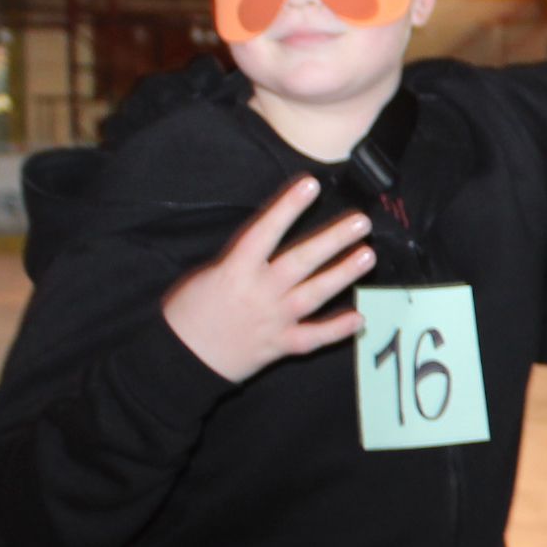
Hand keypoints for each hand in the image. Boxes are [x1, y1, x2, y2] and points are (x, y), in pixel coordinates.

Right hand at [160, 178, 375, 383]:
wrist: (179, 360)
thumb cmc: (186, 313)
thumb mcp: (206, 275)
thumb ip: (238, 261)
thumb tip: (264, 245)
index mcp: (235, 270)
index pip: (266, 231)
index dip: (288, 207)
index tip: (311, 185)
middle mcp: (259, 292)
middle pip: (301, 261)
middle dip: (333, 240)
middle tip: (360, 222)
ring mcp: (273, 320)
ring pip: (314, 294)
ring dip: (343, 274)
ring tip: (368, 255)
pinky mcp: (279, 346)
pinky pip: (313, 338)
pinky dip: (337, 330)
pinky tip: (360, 318)